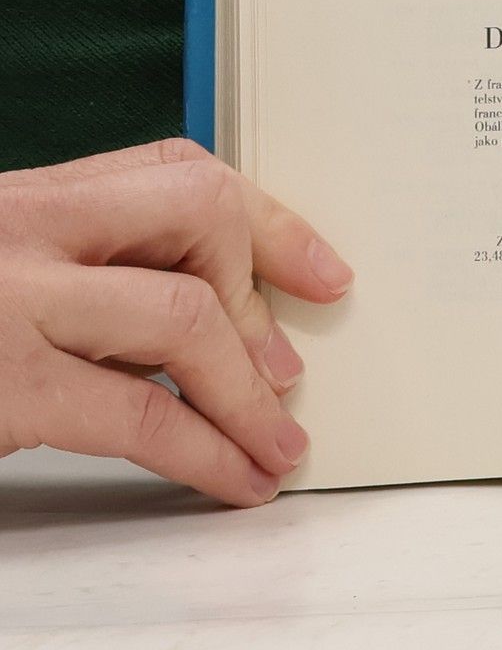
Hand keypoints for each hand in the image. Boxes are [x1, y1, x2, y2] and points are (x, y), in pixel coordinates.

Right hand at [0, 139, 350, 504]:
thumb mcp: (7, 278)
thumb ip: (87, 279)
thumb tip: (221, 328)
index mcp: (23, 200)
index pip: (179, 170)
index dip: (267, 221)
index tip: (322, 273)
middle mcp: (17, 228)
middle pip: (196, 213)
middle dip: (258, 293)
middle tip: (288, 372)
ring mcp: (8, 302)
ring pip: (184, 314)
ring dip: (250, 392)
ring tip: (280, 446)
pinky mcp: (2, 385)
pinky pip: (140, 413)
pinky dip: (208, 452)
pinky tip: (237, 479)